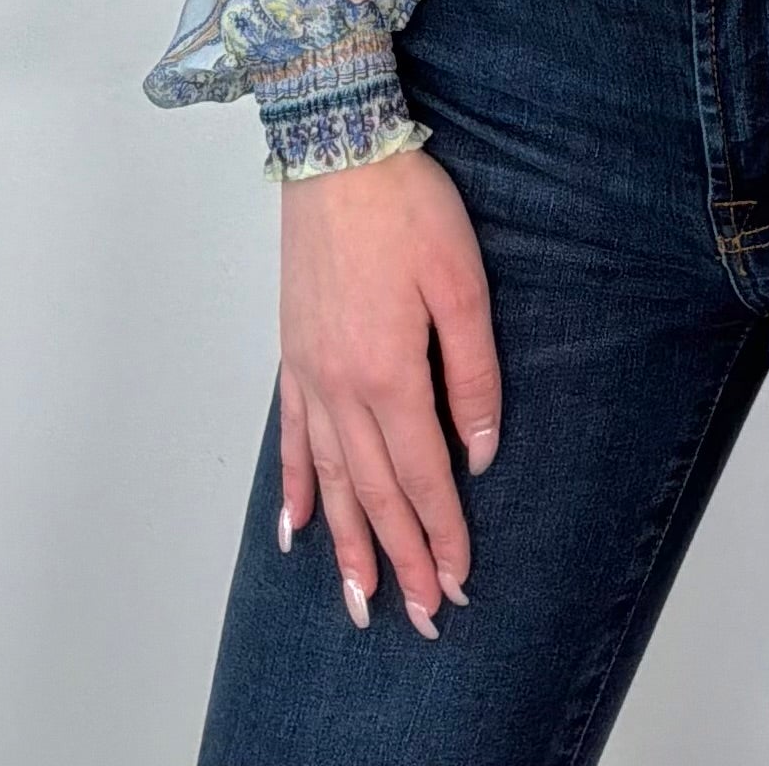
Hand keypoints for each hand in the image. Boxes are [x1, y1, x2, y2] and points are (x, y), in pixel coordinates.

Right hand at [278, 146, 499, 634]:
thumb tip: (480, 453)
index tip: (459, 583)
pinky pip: (289, 437)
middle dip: (399, 560)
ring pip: (328, 479)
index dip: (443, 534)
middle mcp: (341, 387)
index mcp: (390, 374)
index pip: (421, 476)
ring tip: (357, 600)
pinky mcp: (293, 353)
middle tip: (418, 618)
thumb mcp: (462, 284)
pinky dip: (292, 488)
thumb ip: (474, 375)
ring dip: (346, 545)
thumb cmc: (407, 208)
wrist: (337, 149)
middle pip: (373, 493)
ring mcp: (309, 373)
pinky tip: (295, 529)